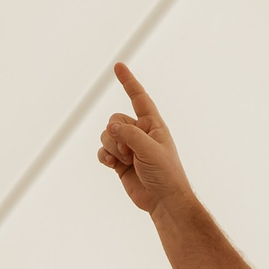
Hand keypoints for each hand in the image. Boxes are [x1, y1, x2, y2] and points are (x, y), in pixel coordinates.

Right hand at [95, 63, 192, 214]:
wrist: (164, 202)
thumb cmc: (166, 175)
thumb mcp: (150, 150)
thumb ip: (129, 134)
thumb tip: (110, 127)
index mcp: (154, 126)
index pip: (140, 99)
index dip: (129, 83)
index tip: (119, 66)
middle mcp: (140, 134)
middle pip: (115, 119)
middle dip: (116, 133)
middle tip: (128, 151)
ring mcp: (129, 148)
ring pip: (107, 135)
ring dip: (111, 147)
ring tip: (125, 160)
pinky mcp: (119, 162)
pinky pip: (102, 150)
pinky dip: (104, 155)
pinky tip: (112, 164)